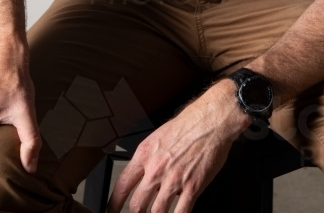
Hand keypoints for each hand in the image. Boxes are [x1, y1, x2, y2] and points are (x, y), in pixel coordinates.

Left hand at [107, 79, 249, 212]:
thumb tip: (147, 174)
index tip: (111, 210)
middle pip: (137, 205)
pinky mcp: (192, 188)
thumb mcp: (160, 135)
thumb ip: (151, 157)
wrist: (211, 120)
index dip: (114, 203)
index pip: (122, 185)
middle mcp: (156, 170)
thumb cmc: (189, 123)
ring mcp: (174, 181)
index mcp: (145, 154)